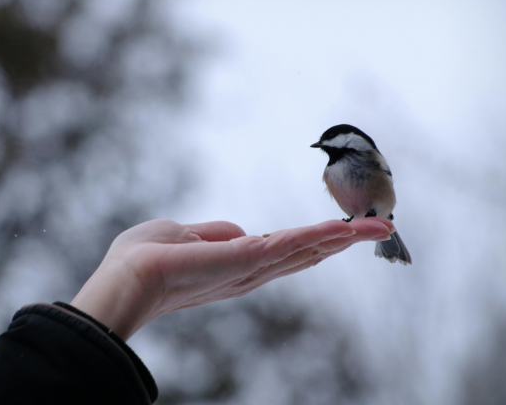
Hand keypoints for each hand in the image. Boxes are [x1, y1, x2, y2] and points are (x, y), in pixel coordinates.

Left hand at [71, 217, 393, 339]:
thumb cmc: (142, 259)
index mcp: (233, 266)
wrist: (125, 278)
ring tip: (378, 227)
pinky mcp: (245, 260)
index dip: (310, 243)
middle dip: (340, 242)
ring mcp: (249, 269)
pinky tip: (346, 230)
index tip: (340, 233)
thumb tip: (237, 232)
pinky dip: (319, 236)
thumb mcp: (179, 234)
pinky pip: (289, 245)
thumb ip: (212, 233)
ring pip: (304, 249)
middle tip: (379, 228)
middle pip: (302, 254)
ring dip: (341, 238)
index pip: (281, 253)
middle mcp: (248, 273)